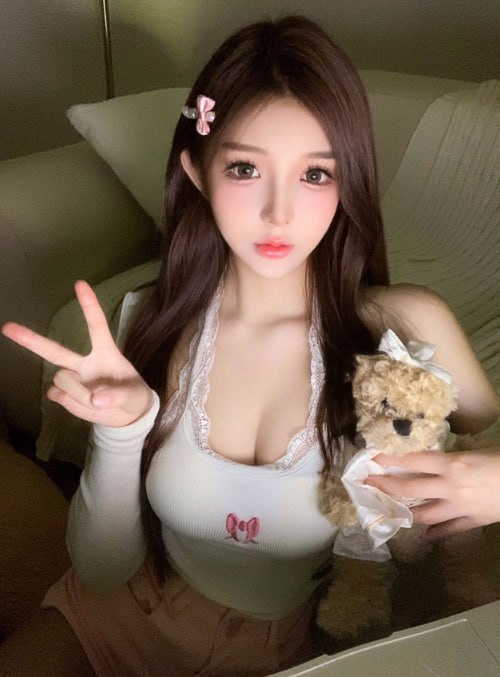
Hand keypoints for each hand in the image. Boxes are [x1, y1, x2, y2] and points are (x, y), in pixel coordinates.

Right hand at [1, 280, 152, 427]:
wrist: (128, 417)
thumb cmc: (134, 397)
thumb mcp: (136, 397)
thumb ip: (118, 396)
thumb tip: (96, 400)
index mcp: (105, 353)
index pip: (96, 325)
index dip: (89, 305)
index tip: (80, 283)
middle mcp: (84, 363)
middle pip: (54, 351)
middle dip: (30, 339)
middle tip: (7, 327)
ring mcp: (73, 379)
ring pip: (62, 381)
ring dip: (80, 394)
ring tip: (99, 401)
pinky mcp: (65, 396)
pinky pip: (58, 396)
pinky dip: (71, 404)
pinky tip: (84, 404)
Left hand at [365, 449, 499, 539]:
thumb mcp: (480, 450)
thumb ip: (456, 456)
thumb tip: (438, 457)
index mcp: (452, 464)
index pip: (413, 460)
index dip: (392, 459)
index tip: (374, 457)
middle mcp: (450, 487)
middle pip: (410, 487)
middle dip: (386, 485)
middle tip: (368, 483)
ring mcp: (461, 507)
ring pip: (425, 513)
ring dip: (406, 511)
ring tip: (390, 510)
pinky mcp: (474, 521)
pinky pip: (450, 529)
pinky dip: (436, 533)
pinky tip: (425, 536)